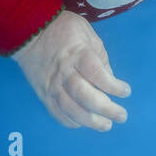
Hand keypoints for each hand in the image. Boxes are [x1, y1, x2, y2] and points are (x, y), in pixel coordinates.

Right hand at [10, 10, 130, 131]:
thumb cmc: (64, 29)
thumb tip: (110, 80)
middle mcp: (64, 71)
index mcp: (78, 54)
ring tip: (106, 126)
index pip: (97, 74)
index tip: (126, 92)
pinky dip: (70, 121)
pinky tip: (83, 123)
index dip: (113, 86)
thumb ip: (100, 57)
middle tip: (121, 116)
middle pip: (84, 95)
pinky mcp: (43, 93)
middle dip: (105, 109)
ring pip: (70, 108)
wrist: (28, 30)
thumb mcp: (88, 34)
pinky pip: (56, 112)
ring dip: (90, 121)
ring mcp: (52, 84)